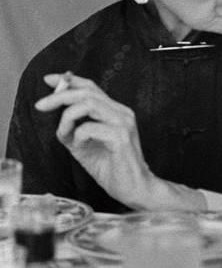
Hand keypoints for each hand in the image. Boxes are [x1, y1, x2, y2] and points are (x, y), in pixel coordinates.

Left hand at [34, 73, 206, 211]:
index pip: (92, 87)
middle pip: (87, 92)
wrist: (134, 188)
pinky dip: (77, 136)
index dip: (69, 80)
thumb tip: (56, 119)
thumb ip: (72, 130)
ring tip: (62, 132)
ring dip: (67, 116)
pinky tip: (80, 147)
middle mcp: (122, 112)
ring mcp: (123, 123)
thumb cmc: (111, 168)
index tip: (49, 79)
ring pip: (89, 104)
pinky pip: (89, 128)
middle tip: (41, 105)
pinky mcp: (120, 137)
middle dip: (60, 95)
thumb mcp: (85, 146)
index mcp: (115, 111)